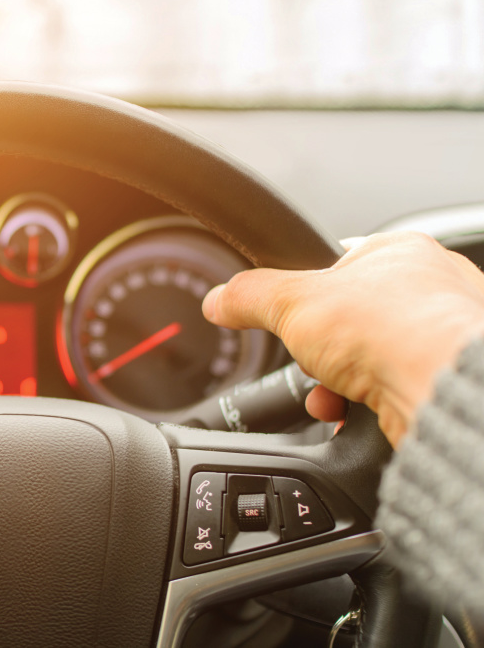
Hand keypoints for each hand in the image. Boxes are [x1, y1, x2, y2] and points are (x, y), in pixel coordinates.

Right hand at [202, 231, 483, 446]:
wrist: (445, 390)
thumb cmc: (395, 331)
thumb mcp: (293, 302)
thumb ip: (250, 297)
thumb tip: (220, 299)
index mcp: (401, 252)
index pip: (339, 269)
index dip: (307, 300)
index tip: (292, 322)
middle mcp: (435, 290)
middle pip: (351, 324)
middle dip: (321, 355)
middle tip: (314, 363)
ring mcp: (445, 339)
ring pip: (372, 363)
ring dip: (341, 387)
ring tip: (336, 398)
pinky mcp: (447, 382)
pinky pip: (394, 396)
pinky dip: (368, 411)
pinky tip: (359, 416)